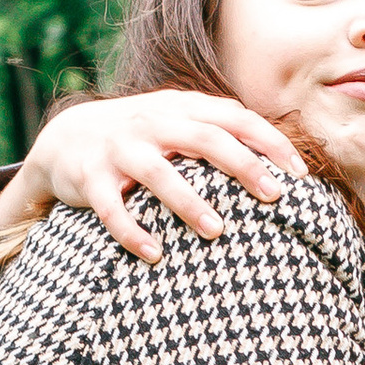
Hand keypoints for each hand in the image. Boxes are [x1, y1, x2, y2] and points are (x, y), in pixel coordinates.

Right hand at [16, 90, 299, 262]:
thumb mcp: (177, 123)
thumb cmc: (141, 138)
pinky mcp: (89, 178)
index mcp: (180, 109)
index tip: (299, 173)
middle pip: (204, 138)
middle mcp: (151, 123)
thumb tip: (279, 155)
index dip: (269, 141)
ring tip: (217, 231)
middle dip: (242, 165)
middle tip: (273, 196)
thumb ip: (218, 130)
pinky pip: (110, 208)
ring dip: (189, 202)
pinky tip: (155, 255)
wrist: (65, 138)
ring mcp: (119, 149)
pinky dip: (132, 232)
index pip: (233, 117)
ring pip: (158, 173)